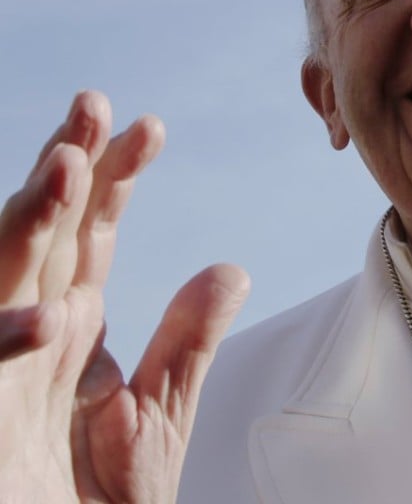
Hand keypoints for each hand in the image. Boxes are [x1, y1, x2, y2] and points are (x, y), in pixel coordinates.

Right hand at [0, 91, 249, 502]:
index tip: (150, 127)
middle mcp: (29, 332)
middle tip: (93, 105)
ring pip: (6, 276)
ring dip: (31, 222)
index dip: (114, 179)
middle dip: (65, 167)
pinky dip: (5, 343)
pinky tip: (50, 320)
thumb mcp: (158, 414)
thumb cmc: (95, 498)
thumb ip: (186, 342)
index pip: (90, 235)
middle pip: (45, 234)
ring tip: (65, 166)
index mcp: (71, 326)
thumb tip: (231, 268)